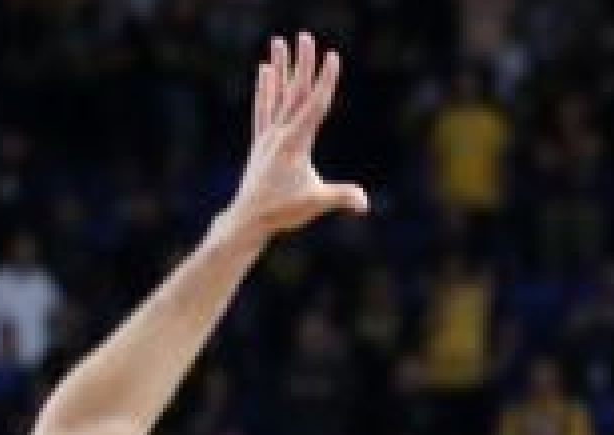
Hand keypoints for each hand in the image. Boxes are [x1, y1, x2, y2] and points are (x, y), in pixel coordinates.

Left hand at [220, 33, 368, 241]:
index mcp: (294, 143)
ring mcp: (267, 135)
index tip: (333, 56)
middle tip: (305, 36)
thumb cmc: (282, 211)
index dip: (325, 80)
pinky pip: (262, 107)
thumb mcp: (314, 203)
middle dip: (302, 63)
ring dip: (279, 67)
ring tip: (279, 42)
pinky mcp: (260, 141)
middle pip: (293, 91)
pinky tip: (264, 70)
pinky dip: (264, 88)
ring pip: (275, 94)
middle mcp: (278, 133)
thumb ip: (340, 198)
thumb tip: (365, 203)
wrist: (248, 218)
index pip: (314, 105)